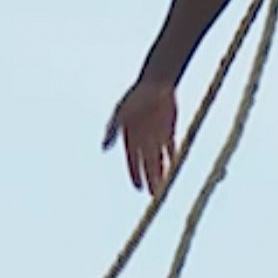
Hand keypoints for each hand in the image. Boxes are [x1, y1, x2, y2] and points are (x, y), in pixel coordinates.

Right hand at [101, 78, 180, 195]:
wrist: (156, 82)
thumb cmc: (136, 96)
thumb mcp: (121, 113)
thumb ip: (113, 130)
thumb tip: (103, 147)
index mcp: (130, 137)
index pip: (132, 161)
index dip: (135, 174)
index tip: (139, 187)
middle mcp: (143, 139)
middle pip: (147, 164)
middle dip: (150, 179)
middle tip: (155, 194)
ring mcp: (156, 136)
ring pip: (159, 159)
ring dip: (161, 173)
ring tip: (164, 187)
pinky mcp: (168, 131)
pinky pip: (170, 148)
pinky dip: (172, 158)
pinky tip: (174, 168)